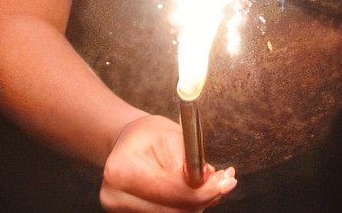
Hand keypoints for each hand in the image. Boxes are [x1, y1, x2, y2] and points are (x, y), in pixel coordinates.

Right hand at [100, 114, 238, 212]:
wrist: (128, 143)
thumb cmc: (149, 135)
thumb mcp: (172, 136)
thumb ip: (192, 160)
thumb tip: (218, 182)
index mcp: (121, 170)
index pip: (170, 191)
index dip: (203, 190)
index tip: (226, 182)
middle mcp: (115, 196)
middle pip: (174, 210)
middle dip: (202, 197)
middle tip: (222, 182)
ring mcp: (120, 209)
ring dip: (195, 203)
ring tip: (204, 181)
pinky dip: (185, 206)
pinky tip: (190, 190)